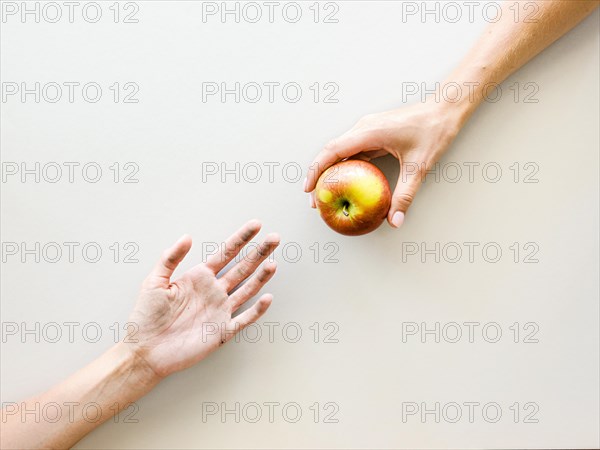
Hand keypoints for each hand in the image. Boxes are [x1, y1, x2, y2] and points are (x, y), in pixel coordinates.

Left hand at [126, 220, 279, 377]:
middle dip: (259, 253)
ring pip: (247, 290)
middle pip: (242, 268)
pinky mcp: (221, 332)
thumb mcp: (154, 281)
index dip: (241, 238)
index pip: (226, 253)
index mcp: (199, 277)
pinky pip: (244, 319)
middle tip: (275, 238)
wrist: (145, 350)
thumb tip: (187, 237)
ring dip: (261, 277)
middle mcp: (213, 292)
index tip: (256, 225)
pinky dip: (256, 310)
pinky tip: (267, 298)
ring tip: (273, 263)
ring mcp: (220, 311)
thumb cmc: (146, 317)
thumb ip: (171, 258)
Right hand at [304, 102, 461, 227]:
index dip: (316, 170)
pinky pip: (352, 152)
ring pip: (339, 151)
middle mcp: (362, 128)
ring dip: (330, 172)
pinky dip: (345, 168)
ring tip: (326, 195)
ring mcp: (366, 130)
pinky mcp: (372, 134)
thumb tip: (395, 220)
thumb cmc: (433, 131)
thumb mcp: (419, 166)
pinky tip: (347, 185)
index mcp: (368, 132)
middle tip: (316, 201)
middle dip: (318, 176)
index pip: (332, 151)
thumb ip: (405, 195)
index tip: (308, 190)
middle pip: (330, 152)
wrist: (445, 108)